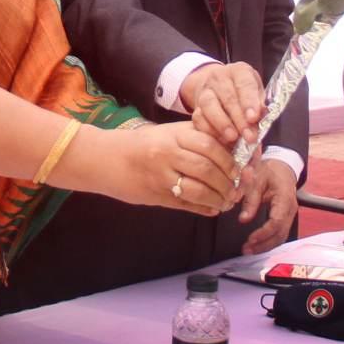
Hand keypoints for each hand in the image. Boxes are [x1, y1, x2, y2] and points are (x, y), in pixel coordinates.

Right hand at [109, 122, 238, 216]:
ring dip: (217, 198)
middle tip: (236, 189)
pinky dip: (202, 208)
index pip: (210, 145)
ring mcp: (160, 176)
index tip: (238, 169)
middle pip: (207, 168)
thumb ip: (196, 139)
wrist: (105, 159)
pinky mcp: (155, 195)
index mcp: (173, 135)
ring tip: (225, 201)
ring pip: (198, 189)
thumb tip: (230, 151)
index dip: (228, 159)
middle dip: (226, 182)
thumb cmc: (141, 144)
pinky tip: (211, 209)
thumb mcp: (168, 133)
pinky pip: (185, 204)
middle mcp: (167, 153)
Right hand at [179, 61, 263, 148]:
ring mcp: (205, 90)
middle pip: (228, 98)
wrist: (216, 86)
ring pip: (209, 106)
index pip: (245, 84)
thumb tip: (262, 118)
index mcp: (239, 71)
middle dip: (239, 119)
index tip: (253, 118)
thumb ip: (259, 104)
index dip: (249, 102)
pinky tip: (220, 140)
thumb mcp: (255, 91)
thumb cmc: (242, 91)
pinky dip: (209, 130)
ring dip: (222, 124)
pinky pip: (199, 118)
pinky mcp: (196, 105)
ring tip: (232, 138)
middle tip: (248, 137)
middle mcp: (220, 77)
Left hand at [237, 157, 297, 254]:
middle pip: (280, 233)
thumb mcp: (257, 179)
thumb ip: (250, 199)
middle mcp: (291, 208)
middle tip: (246, 250)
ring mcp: (290, 213)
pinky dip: (270, 241)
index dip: (263, 233)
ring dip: (266, 245)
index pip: (277, 221)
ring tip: (249, 250)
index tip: (250, 239)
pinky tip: (258, 244)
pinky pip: (280, 232)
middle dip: (264, 244)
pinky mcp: (286, 216)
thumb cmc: (270, 170)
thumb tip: (243, 219)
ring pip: (282, 236)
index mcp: (285, 197)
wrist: (283, 165)